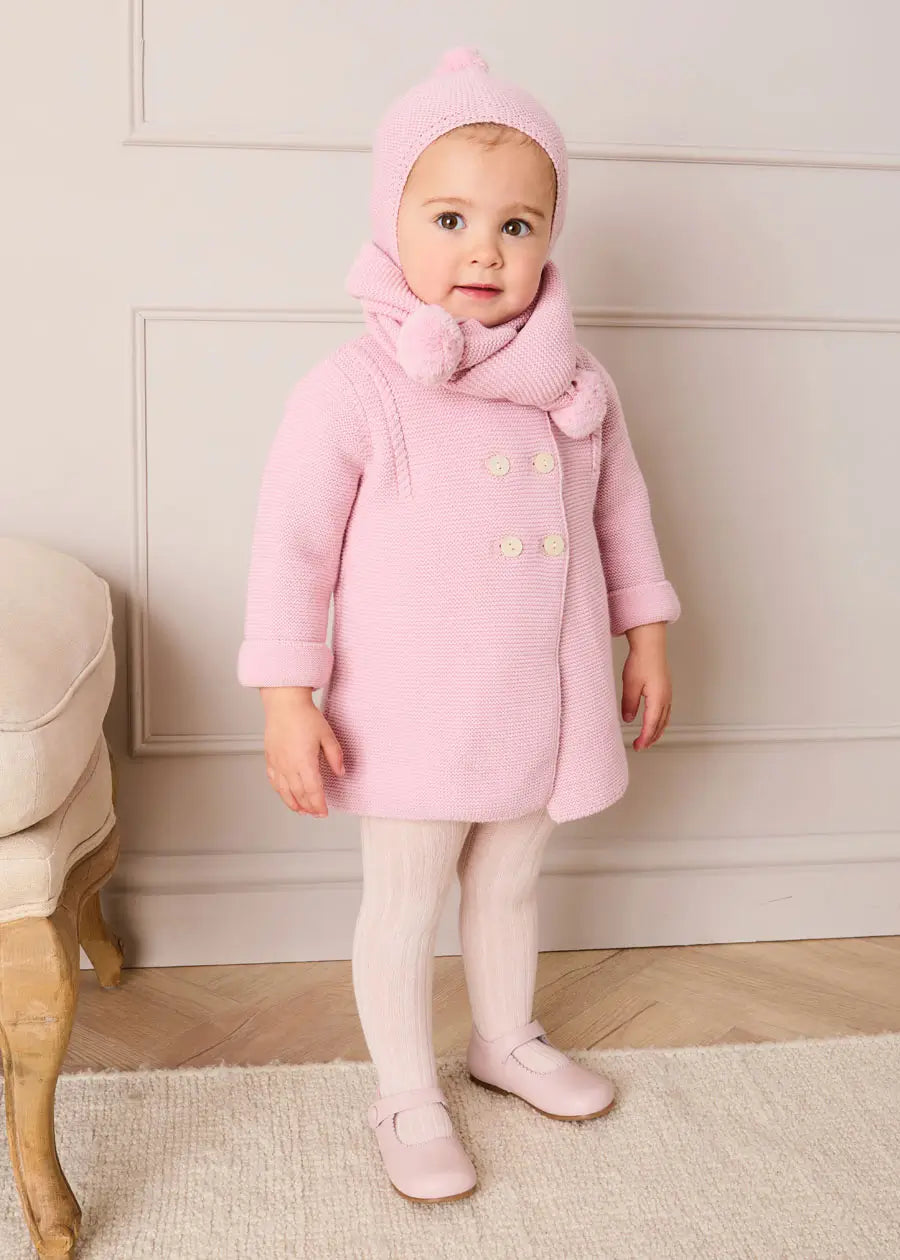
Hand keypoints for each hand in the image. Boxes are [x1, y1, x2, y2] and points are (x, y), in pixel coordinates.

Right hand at [260, 687, 344, 816]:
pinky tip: (285, 795)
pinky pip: (274, 781)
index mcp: (304, 762)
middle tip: (316, 814)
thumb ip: (335, 756)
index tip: (324, 812)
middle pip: (299, 794)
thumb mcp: (327, 735)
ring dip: (294, 804)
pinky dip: (280, 792)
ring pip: (284, 791)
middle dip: (309, 807)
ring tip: (302, 811)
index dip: (319, 804)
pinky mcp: (270, 758)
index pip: (313, 791)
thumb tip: (341, 772)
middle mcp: (289, 766)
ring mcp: (278, 763)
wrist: (284, 704)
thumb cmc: (304, 716)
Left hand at [621, 623, 671, 750]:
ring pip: (665, 719)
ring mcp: (668, 694)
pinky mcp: (666, 690)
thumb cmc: (641, 661)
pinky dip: (660, 721)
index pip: (651, 725)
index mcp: (658, 699)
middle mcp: (666, 699)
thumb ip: (629, 705)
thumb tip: (629, 720)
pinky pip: (665, 711)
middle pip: (660, 725)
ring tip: (648, 739)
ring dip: (657, 731)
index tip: (637, 746)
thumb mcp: (630, 685)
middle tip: (641, 746)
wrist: (651, 646)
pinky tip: (654, 721)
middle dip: (651, 738)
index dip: (644, 738)